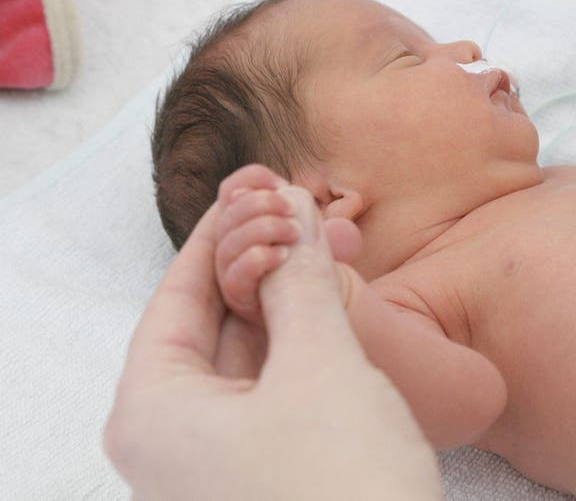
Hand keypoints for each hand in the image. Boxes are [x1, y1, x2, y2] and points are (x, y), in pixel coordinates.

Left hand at [104, 179, 439, 499]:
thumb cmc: (339, 490)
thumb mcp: (322, 369)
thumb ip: (303, 285)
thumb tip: (292, 214)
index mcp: (154, 411)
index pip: (177, 296)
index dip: (221, 232)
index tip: (260, 186)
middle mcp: (175, 439)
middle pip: (211, 324)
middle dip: (262, 261)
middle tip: (305, 210)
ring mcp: (222, 462)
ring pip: (250, 356)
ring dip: (290, 299)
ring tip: (331, 246)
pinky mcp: (269, 474)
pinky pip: (277, 390)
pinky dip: (306, 343)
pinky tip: (340, 308)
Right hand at [214, 164, 361, 324]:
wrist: (313, 305)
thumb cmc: (310, 262)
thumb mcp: (313, 231)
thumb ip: (310, 214)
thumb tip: (314, 208)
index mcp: (242, 220)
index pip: (231, 189)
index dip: (252, 179)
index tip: (282, 182)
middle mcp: (229, 242)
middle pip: (229, 212)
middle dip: (262, 203)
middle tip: (292, 209)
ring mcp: (229, 269)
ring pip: (230, 241)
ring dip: (265, 228)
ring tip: (295, 231)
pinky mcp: (237, 294)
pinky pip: (237, 274)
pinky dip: (259, 258)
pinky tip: (283, 255)